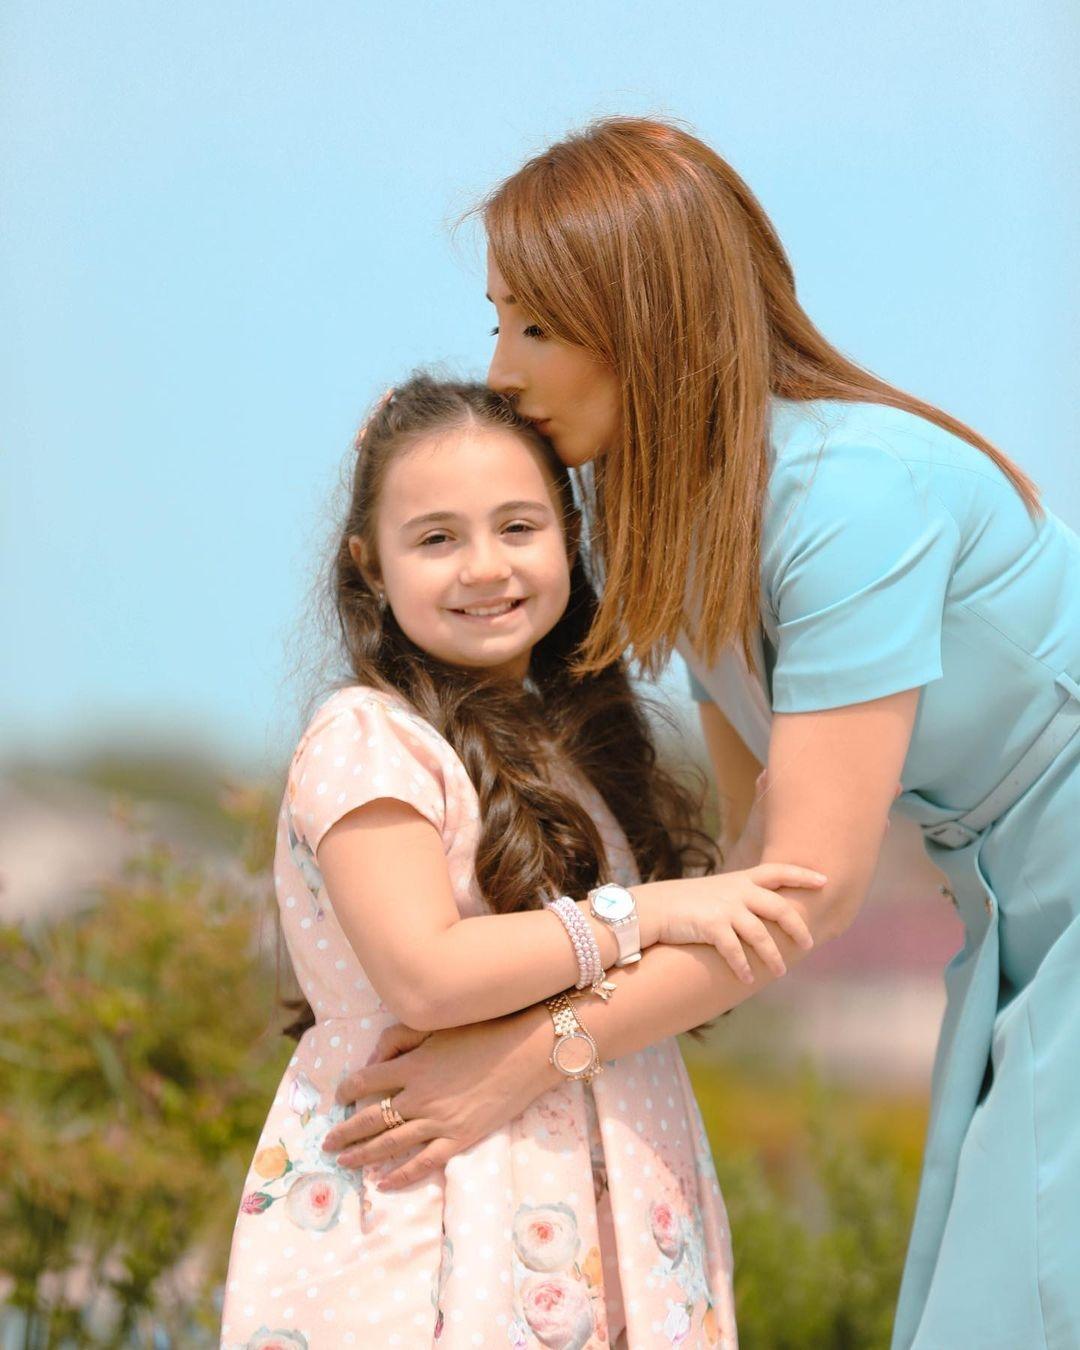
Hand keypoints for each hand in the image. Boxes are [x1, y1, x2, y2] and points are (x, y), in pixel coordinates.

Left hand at [321, 1007, 554, 1189]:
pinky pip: (423, 1163)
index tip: (339, 1097)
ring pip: (390, 1143)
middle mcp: (419, 1096)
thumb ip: (400, 1038)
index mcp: (411, 1067)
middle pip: (369, 1119)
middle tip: (327, 1143)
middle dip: (344, 1133)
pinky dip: (401, 1175)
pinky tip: (384, 1184)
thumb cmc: (483, 1032)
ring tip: (344, 1162)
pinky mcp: (459, 1138)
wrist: (525, 1052)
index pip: (365, 1081)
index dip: (347, 1090)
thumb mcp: (437, 1026)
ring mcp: (438, 1121)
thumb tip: (375, 1059)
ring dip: (363, 1155)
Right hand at [657, 863, 822, 982]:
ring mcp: (725, 908)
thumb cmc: (686, 902)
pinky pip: (735, 951)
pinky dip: (744, 967)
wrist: (653, 907)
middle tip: (809, 944)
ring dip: (773, 957)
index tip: (825, 880)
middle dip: (797, 927)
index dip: (803, 874)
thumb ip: (741, 896)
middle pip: (779, 907)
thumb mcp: (717, 891)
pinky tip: (749, 979)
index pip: (778, 871)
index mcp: (741, 879)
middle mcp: (737, 891)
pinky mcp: (711, 926)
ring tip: (780, 972)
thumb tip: (764, 911)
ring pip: (761, 935)